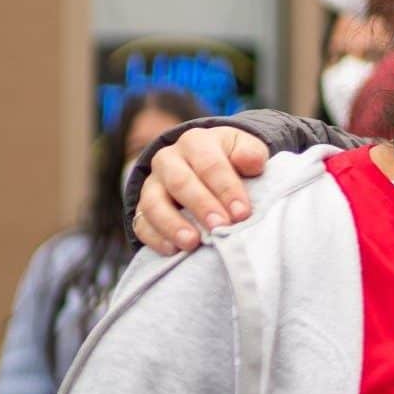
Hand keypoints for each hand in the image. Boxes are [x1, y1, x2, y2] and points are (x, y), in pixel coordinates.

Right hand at [134, 127, 270, 254]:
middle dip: (201, 206)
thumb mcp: (245, 149)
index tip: (242, 213)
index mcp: (196, 142)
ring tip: (192, 243)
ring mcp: (152, 184)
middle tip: (221, 228)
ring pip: (153, 203)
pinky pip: (141, 223)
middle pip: (180, 182)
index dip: (226, 189)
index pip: (210, 164)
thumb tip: (252, 163)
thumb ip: (251, 153)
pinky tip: (173, 251)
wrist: (206, 165)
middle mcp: (168, 160)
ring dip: (173, 225)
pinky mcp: (142, 208)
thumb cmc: (231, 159)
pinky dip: (155, 238)